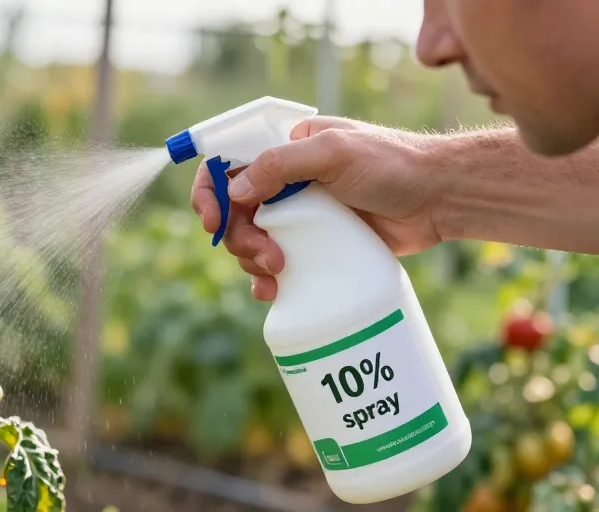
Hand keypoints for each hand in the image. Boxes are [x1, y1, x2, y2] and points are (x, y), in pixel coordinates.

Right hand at [191, 116, 447, 300]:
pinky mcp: (314, 245)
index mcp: (283, 150)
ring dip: (251, 260)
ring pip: (250, 240)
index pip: (226, 165)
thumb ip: (281, 165)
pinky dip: (265, 279)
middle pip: (233, 212)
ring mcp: (298, 215)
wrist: (440, 199)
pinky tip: (271, 291)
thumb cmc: (393, 164)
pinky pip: (275, 263)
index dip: (209, 193)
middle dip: (238, 237)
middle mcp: (285, 181)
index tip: (211, 221)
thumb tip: (234, 192)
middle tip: (264, 256)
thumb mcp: (335, 153)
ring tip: (278, 271)